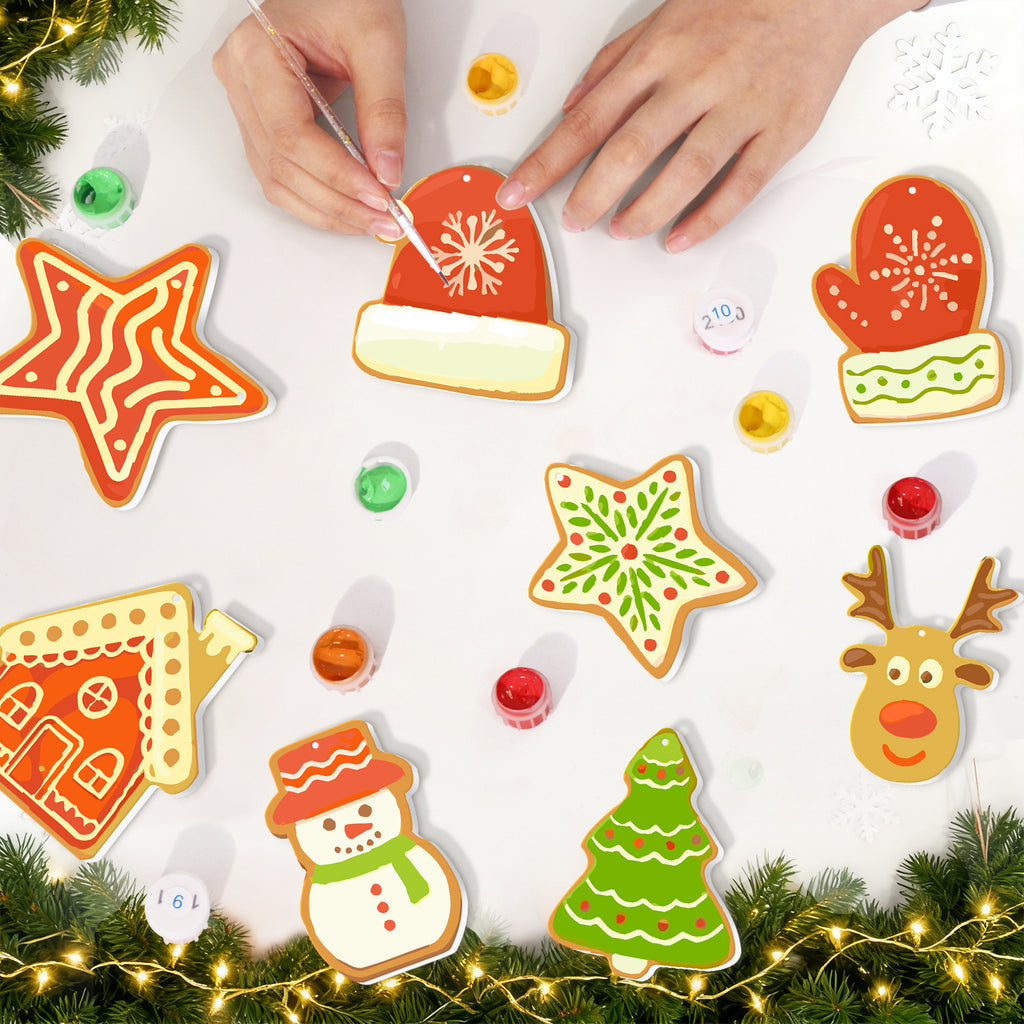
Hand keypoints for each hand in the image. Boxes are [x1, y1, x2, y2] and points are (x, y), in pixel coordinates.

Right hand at [213, 0, 405, 235]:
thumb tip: (387, 171)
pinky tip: (349, 208)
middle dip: (338, 202)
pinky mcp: (261, 121)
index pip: (292, 135)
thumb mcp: (377, 41)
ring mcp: (245, 104)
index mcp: (256, 52)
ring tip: (371, 220)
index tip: (378, 195)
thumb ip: (384, 109)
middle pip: (283, 166)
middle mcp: (239, 81)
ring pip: (277, 180)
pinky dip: (317, 198)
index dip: (337, 175)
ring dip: (327, 210)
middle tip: (385, 218)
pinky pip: (281, 174)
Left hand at [496, 0, 919, 250]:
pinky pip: (739, 186)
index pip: (588, 119)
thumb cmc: (737, 5)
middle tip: (573, 221)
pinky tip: (677, 240)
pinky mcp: (780, 133)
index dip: (547, 162)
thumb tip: (572, 106)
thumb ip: (613, 64)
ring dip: (646, 210)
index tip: (516, 194)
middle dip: (592, 193)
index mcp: (658, 54)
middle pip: (630, 149)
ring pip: (685, 172)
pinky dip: (706, 219)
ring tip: (621, 230)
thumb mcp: (662, 19)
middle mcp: (696, 81)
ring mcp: (741, 108)